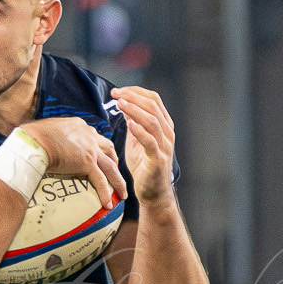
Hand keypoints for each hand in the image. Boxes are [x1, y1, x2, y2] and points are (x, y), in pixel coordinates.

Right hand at [20, 116, 124, 209]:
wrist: (35, 140)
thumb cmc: (34, 136)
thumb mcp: (48, 129)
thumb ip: (54, 136)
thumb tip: (45, 144)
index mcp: (80, 126)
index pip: (95, 136)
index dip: (99, 147)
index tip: (100, 155)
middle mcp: (89, 135)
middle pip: (109, 148)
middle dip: (114, 160)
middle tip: (115, 171)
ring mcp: (90, 149)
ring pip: (111, 167)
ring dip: (118, 181)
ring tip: (122, 194)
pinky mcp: (88, 162)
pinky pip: (101, 180)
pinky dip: (106, 193)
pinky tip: (108, 204)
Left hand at [111, 86, 175, 202]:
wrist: (153, 193)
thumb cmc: (144, 166)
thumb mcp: (136, 139)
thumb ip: (133, 122)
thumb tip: (124, 103)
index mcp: (163, 125)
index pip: (153, 99)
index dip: (136, 91)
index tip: (118, 90)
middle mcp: (167, 133)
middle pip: (153, 106)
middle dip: (133, 97)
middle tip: (115, 94)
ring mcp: (164, 146)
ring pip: (153, 121)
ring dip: (135, 110)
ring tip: (120, 104)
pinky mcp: (158, 159)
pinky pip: (150, 142)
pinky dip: (140, 131)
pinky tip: (129, 124)